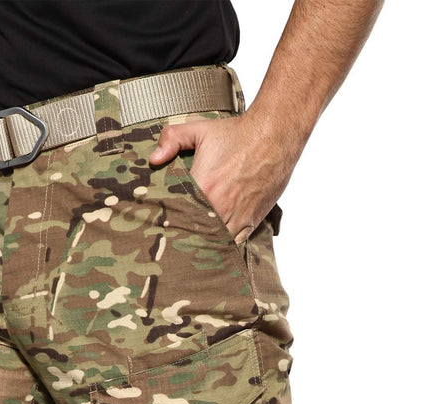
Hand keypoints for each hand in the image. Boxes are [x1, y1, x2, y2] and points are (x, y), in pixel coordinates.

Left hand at [149, 113, 297, 244]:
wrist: (275, 134)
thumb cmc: (238, 133)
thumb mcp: (199, 129)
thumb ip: (172, 139)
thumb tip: (154, 159)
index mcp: (203, 188)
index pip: (177, 216)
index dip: (168, 224)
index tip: (160, 227)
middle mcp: (219, 207)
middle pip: (194, 234)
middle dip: (182, 238)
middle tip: (172, 243)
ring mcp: (236, 217)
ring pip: (213, 243)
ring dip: (202, 244)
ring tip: (189, 247)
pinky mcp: (251, 221)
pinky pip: (233, 244)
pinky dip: (222, 247)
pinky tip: (212, 247)